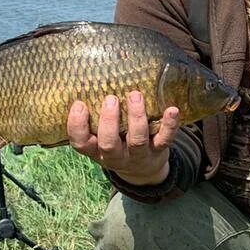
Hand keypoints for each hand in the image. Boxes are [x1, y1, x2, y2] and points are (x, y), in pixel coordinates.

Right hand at [67, 91, 181, 186]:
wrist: (143, 170)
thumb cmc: (117, 142)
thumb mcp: (101, 135)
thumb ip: (95, 116)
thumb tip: (88, 79)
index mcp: (96, 150)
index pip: (81, 143)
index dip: (77, 126)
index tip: (79, 104)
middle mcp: (116, 156)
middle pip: (108, 144)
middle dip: (108, 121)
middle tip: (110, 99)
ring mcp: (138, 155)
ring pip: (136, 141)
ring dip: (136, 118)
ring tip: (135, 96)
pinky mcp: (158, 151)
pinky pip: (165, 139)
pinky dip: (169, 125)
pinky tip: (172, 110)